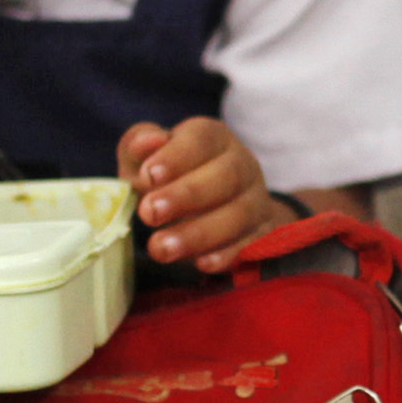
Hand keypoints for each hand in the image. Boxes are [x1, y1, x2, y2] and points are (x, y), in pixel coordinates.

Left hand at [117, 117, 293, 274]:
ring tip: (161, 248)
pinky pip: (252, 243)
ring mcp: (257, 199)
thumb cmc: (171, 179)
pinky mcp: (263, 233)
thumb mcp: (146, 161)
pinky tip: (201, 263)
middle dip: (187, 195)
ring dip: (200, 232)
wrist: (212, 209)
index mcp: (213, 139)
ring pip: (239, 213)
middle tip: (149, 213)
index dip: (177, 157)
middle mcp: (242, 165)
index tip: (149, 175)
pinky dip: (228, 254)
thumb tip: (150, 141)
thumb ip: (137, 147)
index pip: (201, 139)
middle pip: (226, 175)